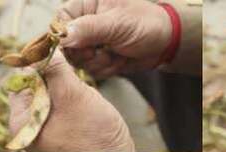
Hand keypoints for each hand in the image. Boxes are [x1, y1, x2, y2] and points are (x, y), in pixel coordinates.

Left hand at [9, 51, 133, 150]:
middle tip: (71, 75)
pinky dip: (70, 94)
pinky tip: (83, 101)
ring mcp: (43, 128)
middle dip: (52, 75)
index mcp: (20, 124)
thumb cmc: (94, 133)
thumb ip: (55, 68)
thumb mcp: (72, 94)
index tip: (55, 54)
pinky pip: (58, 101)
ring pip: (48, 91)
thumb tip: (43, 47)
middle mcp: (27, 128)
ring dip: (64, 83)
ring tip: (80, 95)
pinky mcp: (58, 127)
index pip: (21, 81)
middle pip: (33, 85)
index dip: (38, 64)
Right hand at [57, 0, 171, 77]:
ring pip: (79, 62)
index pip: (60, 23)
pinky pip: (92, 71)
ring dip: (99, 63)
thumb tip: (63, 36)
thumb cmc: (145, 23)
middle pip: (66, 46)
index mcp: (85, 5)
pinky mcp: (99, 59)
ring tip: (116, 54)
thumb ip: (88, 29)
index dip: (65, 39)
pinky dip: (107, 69)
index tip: (79, 47)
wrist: (165, 42)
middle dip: (86, 54)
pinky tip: (120, 60)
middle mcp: (84, 24)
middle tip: (101, 51)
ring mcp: (91, 43)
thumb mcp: (116, 23)